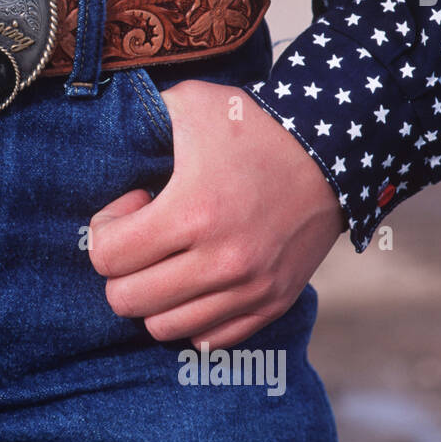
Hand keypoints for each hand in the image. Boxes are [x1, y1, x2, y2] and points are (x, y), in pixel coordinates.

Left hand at [88, 79, 343, 347]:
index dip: (106, 229)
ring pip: (163, 327)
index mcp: (193, 212)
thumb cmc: (253, 125)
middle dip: (121, 269)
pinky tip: (197, 280)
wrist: (335, 149)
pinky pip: (209, 339)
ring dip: (154, 296)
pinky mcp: (273, 303)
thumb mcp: (190, 102)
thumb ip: (142, 116)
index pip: (106, 257)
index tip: (135, 204)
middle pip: (126, 301)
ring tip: (170, 259)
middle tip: (144, 237)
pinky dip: (192, 317)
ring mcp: (250, 289)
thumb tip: (106, 134)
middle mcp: (222, 261)